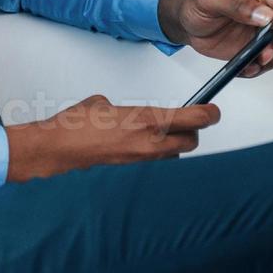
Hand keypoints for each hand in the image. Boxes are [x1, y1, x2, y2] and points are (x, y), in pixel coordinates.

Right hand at [3, 94, 220, 181]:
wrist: (58, 148)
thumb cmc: (75, 124)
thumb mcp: (102, 102)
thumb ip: (122, 108)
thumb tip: (123, 114)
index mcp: (145, 119)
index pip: (192, 119)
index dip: (208, 115)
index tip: (213, 110)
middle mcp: (148, 142)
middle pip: (191, 141)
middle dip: (194, 130)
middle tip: (191, 120)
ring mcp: (141, 159)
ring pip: (174, 154)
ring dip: (175, 144)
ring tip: (165, 133)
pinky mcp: (131, 169)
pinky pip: (155, 161)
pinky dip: (156, 152)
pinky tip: (144, 144)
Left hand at [157, 0, 272, 77]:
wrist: (185, 20)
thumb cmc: (195, 2)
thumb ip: (236, 5)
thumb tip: (265, 14)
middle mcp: (266, 7)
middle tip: (265, 54)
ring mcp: (263, 28)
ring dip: (272, 58)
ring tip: (253, 63)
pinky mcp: (257, 45)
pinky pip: (267, 60)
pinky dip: (259, 67)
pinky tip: (244, 68)